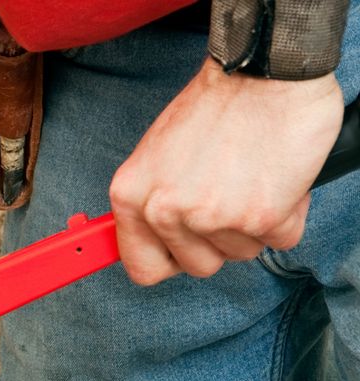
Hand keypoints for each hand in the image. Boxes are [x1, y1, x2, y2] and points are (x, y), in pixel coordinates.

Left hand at [109, 61, 342, 284]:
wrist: (266, 71)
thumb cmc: (218, 103)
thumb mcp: (158, 153)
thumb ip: (154, 199)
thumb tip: (158, 237)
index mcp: (131, 196)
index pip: (142, 268)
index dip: (170, 261)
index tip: (185, 250)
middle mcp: (165, 211)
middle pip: (198, 265)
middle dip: (221, 240)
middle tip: (232, 196)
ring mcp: (212, 217)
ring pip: (241, 254)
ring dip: (255, 224)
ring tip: (254, 178)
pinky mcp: (261, 217)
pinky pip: (280, 240)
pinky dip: (288, 215)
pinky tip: (279, 178)